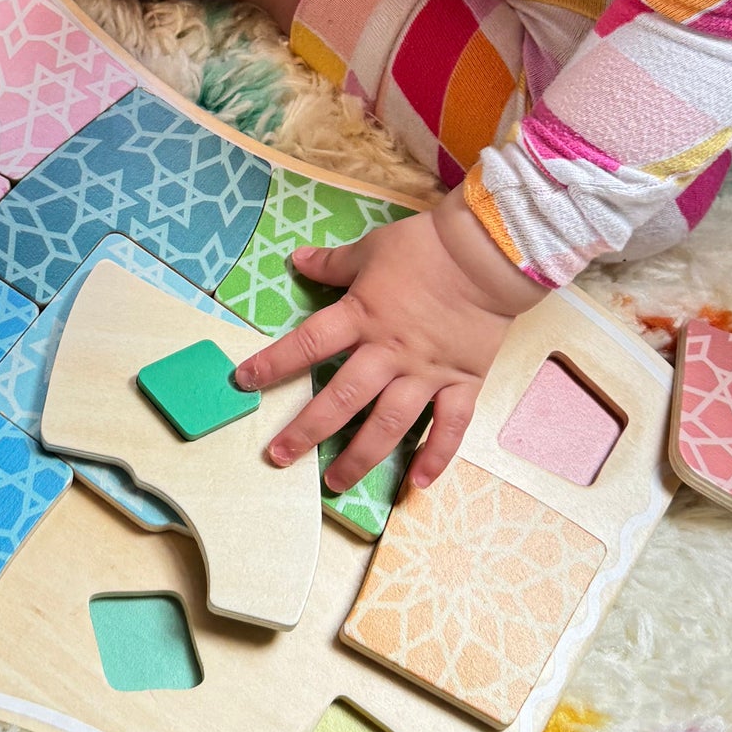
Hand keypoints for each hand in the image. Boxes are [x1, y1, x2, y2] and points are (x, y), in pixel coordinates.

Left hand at [235, 192, 550, 492]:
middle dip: (307, 431)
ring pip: (388, 424)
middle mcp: (389, 352)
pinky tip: (417, 484)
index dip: (273, 364)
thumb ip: (333, 263)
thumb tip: (297, 260)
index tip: (244, 383)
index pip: (308, 344)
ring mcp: (426, 373)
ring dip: (360, 457)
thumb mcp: (371, 249)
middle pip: (341, 398)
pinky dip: (436, 456)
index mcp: (362, 317)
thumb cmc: (426, 247)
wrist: (487, 252)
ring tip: (335, 483)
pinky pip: (449, 427)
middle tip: (279, 456)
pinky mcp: (462, 382)